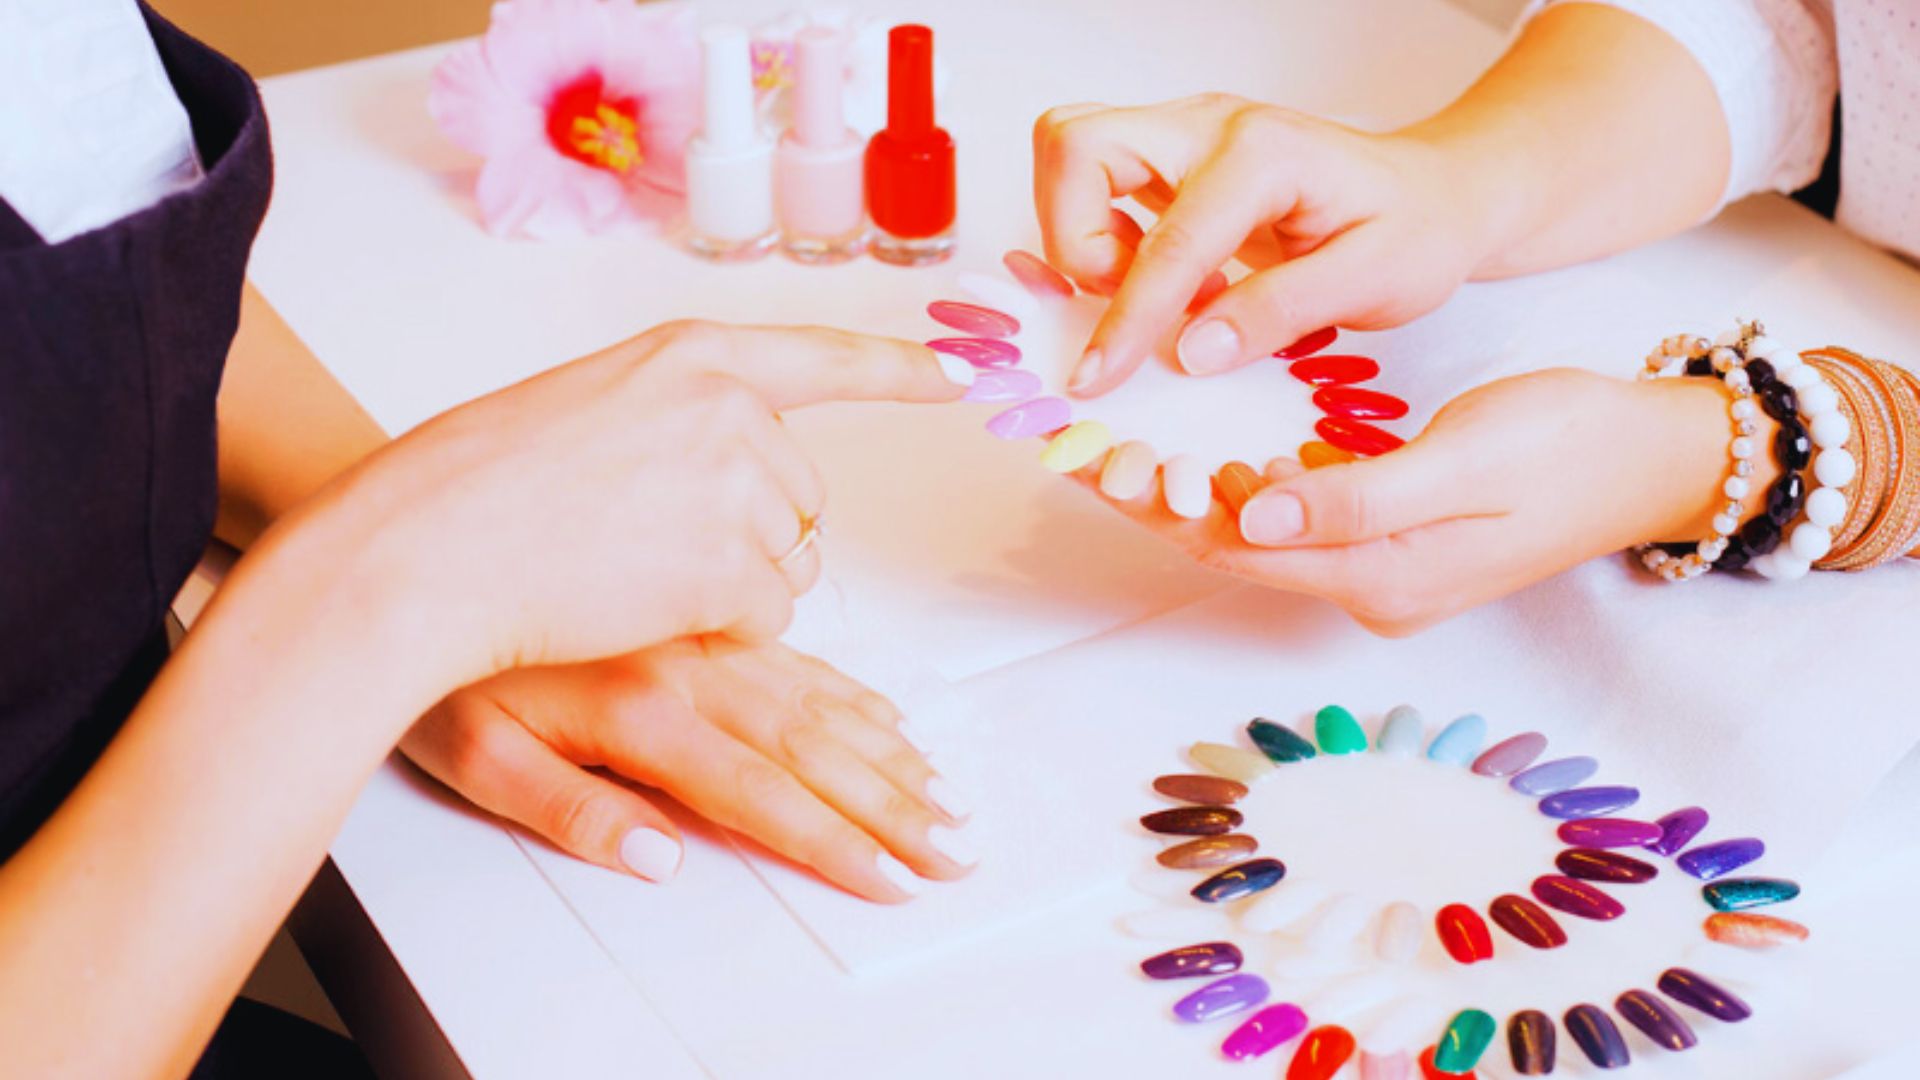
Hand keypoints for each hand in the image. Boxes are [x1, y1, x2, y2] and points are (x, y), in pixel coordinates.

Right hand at [280, 321, 967, 692]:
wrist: (422, 546)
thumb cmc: (475, 488)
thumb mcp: (587, 408)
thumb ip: (675, 420)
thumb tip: (735, 466)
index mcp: (689, 357)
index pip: (822, 358)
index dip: (901, 369)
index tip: (965, 371)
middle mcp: (727, 407)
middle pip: (803, 497)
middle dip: (753, 537)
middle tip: (649, 544)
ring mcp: (732, 483)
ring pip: (792, 561)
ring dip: (734, 586)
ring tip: (632, 571)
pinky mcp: (728, 565)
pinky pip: (770, 615)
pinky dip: (720, 626)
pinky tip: (641, 605)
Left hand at [401, 639, 974, 902]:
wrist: (416, 535)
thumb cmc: (438, 658)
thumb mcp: (471, 755)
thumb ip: (569, 811)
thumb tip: (659, 855)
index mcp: (640, 710)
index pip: (758, 794)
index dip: (834, 842)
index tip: (894, 878)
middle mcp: (686, 664)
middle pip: (813, 747)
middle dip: (893, 805)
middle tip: (956, 847)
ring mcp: (700, 625)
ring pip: (817, 694)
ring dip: (888, 750)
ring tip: (944, 791)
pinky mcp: (698, 596)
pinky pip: (795, 642)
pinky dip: (849, 687)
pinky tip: (887, 713)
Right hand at [1031, 94, 1498, 394]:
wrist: (1435, 195)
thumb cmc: (1415, 231)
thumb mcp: (1374, 282)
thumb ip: (1280, 313)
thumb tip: (1191, 351)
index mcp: (1264, 154)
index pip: (1168, 241)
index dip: (1126, 317)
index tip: (1097, 375)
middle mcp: (1211, 126)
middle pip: (1077, 145)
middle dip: (1073, 236)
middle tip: (1122, 299)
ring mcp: (1186, 135)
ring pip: (1073, 151)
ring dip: (1080, 231)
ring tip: (1145, 291)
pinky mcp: (1174, 158)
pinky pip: (1094, 178)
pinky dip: (1098, 232)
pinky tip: (1161, 281)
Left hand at [1069, 370, 1774, 634]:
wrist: (1653, 459)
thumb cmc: (1567, 445)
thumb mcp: (1464, 460)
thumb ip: (1358, 497)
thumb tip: (1257, 515)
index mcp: (1383, 579)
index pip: (1238, 549)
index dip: (1160, 507)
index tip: (1094, 462)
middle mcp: (1371, 589)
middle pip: (1237, 547)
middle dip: (1158, 501)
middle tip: (1085, 449)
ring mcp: (1383, 570)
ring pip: (1262, 532)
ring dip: (1194, 492)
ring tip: (1123, 443)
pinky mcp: (1394, 540)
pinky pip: (1298, 516)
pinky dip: (1247, 483)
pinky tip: (1210, 447)